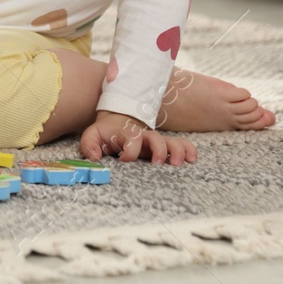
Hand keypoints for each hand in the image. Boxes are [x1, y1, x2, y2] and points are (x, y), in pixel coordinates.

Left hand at [80, 109, 196, 164]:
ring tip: (178, 163)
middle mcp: (144, 137)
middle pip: (156, 139)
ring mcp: (156, 142)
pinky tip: (192, 160)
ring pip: (172, 142)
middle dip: (159, 150)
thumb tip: (94, 157)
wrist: (118, 120)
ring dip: (177, 151)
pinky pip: (181, 144)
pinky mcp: (165, 146)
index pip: (132, 139)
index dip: (130, 150)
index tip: (125, 160)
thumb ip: (89, 145)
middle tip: (158, 164)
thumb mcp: (93, 135)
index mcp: (127, 134)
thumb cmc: (107, 133)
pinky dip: (189, 150)